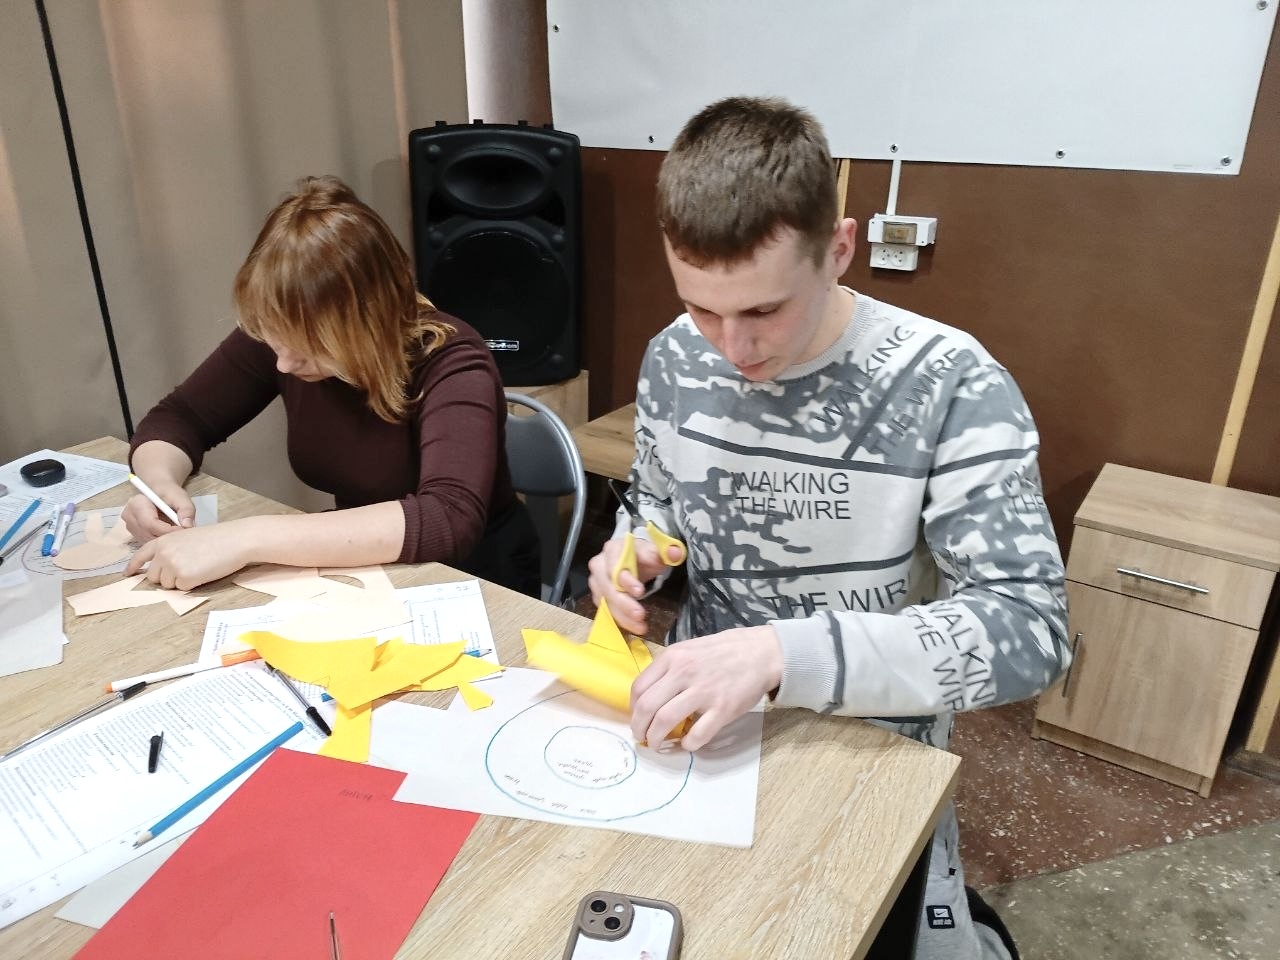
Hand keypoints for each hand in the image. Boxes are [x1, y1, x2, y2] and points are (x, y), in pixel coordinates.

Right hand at [120, 485, 194, 542]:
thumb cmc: (169, 494)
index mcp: (136, 504)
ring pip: (150, 542)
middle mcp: (129, 517)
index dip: (169, 530)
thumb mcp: (181, 498)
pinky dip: (162, 542)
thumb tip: (187, 525)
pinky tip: (171, 534)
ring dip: (166, 540)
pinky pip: (150, 543)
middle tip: (184, 533)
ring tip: (178, 531)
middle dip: (169, 537)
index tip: (184, 530)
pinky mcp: (136, 535)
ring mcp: (131, 528)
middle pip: (149, 535)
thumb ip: (186, 510)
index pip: (150, 524)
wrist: (161, 492)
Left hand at [125, 519, 252, 589]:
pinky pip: (182, 589)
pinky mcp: (184, 578)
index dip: (133, 567)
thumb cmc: (217, 538)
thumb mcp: (186, 538)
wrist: (235, 540)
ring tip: (198, 567)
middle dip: (167, 577)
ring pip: (167, 585)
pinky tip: (203, 572)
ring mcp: (172, 566)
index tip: (127, 574)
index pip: (141, 556)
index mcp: (163, 541)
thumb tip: (162, 567)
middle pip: (153, 577)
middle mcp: (163, 553)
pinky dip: (192, 584)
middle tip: (187, 568)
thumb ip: (171, 549)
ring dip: (180, 581)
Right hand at [586, 536, 682, 634]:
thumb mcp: (655, 551)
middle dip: (624, 603)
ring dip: (623, 616)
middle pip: (607, 586)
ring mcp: (596, 581)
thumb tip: (675, 553)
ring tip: (641, 627)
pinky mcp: (598, 595)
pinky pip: (606, 610)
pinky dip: (621, 620)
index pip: (615, 564)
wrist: (633, 559)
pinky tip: (635, 627)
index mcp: (613, 548)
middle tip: (640, 615)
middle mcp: (599, 564)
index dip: (626, 580)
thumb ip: (665, 552)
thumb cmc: (643, 555)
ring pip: (606, 601)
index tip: (640, 592)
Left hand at [630, 625, 782, 750]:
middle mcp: (683, 673)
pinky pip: (697, 734)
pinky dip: (687, 744)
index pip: (639, 688)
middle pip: (647, 707)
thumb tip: (649, 696)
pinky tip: (687, 743)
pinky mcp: (723, 709)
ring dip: (656, 738)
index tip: (637, 718)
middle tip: (642, 737)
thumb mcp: (689, 649)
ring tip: (657, 744)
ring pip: (665, 721)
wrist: (760, 652)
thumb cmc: (722, 651)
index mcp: (672, 657)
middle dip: (639, 728)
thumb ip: (668, 669)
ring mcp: (704, 691)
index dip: (632, 709)